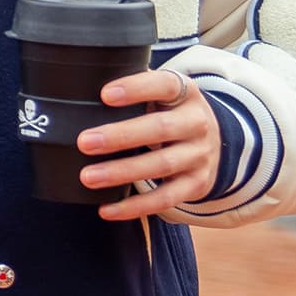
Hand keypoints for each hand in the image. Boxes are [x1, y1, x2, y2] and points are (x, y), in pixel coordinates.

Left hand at [80, 70, 219, 220]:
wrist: (215, 141)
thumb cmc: (169, 112)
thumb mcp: (161, 94)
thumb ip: (133, 89)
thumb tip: (80, 91)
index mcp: (185, 93)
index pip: (164, 86)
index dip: (136, 88)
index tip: (104, 95)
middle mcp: (197, 123)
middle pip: (161, 129)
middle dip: (120, 136)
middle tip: (84, 142)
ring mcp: (199, 155)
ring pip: (161, 165)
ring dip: (122, 172)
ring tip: (88, 177)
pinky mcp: (196, 184)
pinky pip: (166, 199)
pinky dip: (135, 207)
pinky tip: (107, 209)